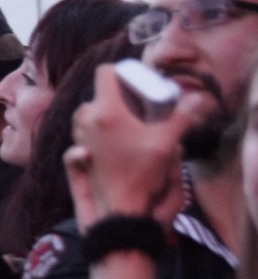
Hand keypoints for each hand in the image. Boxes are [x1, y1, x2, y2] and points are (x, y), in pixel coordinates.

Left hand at [65, 65, 194, 230]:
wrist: (121, 207)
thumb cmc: (142, 174)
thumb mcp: (166, 142)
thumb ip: (182, 117)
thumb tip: (199, 99)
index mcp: (106, 111)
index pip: (104, 72)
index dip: (121, 71)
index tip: (137, 81)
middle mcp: (86, 119)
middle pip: (98, 92)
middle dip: (117, 94)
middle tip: (138, 103)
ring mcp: (79, 135)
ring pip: (89, 110)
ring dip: (106, 110)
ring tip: (129, 120)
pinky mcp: (79, 149)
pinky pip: (84, 127)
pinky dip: (98, 126)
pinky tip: (117, 137)